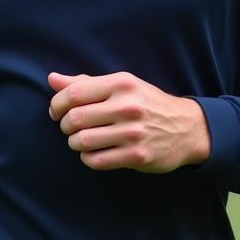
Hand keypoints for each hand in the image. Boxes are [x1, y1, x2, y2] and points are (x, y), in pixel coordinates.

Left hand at [48, 71, 210, 172]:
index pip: (74, 93)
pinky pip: (96, 161)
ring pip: (82, 141)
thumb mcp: (121, 86)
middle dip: (65, 126)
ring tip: (82, 140)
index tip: (57, 112)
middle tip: (70, 127)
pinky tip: (94, 152)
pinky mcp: (138, 156)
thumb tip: (52, 79)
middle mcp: (128, 106)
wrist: (187, 127)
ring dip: (75, 143)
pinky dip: (88, 158)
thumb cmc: (146, 103)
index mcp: (122, 84)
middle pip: (74, 119)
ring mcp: (134, 133)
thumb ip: (86, 83)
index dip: (57, 104)